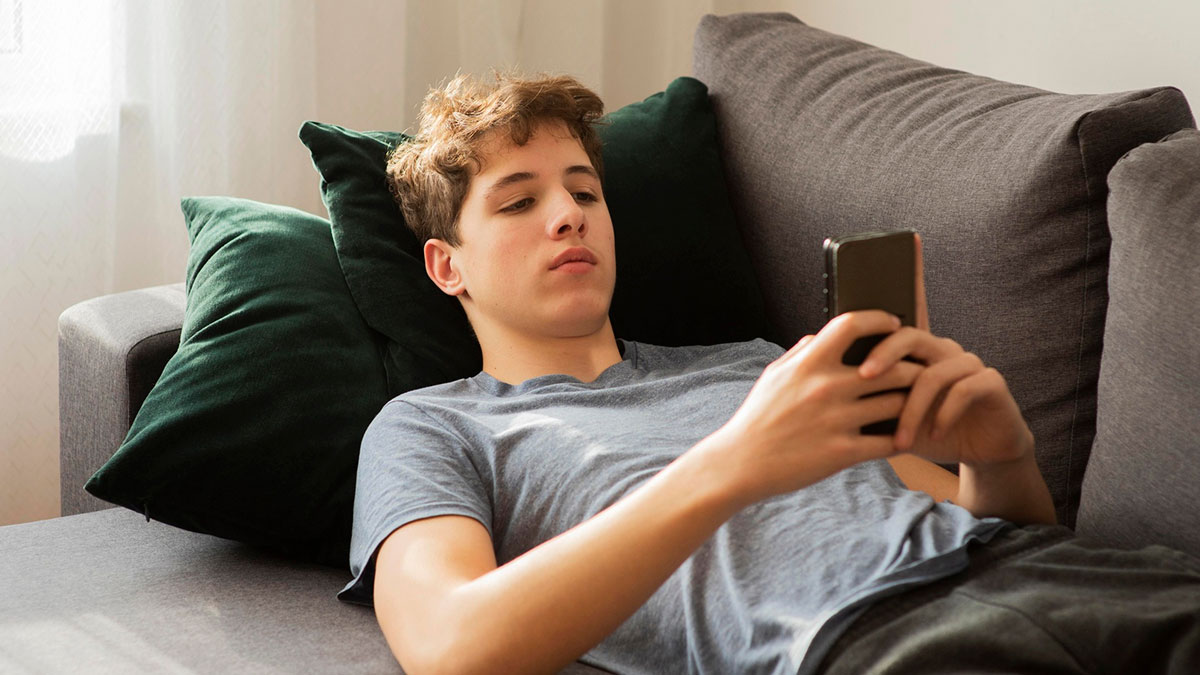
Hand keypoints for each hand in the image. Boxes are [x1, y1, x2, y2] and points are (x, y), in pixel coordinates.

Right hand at [711, 310, 922, 504]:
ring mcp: (836, 421)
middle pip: (892, 367)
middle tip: (922, 371)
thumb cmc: (758, 418)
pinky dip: (900, 439)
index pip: (851, 325)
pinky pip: (888, 442)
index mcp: (808, 364)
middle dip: (913, 368)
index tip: (893, 323)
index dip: (879, 319)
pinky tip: (903, 438)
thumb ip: (799, 352)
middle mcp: (825, 388)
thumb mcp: (773, 376)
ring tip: (918, 404)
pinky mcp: (842, 453)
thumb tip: (820, 335)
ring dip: (912, 404)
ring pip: (897, 403)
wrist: (741, 464)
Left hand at [858, 235, 1033, 467]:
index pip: (911, 306)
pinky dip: (942, 415)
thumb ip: (868, 394)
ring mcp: (970, 363)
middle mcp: (944, 348)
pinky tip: (932, 435)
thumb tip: (822, 381)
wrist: (978, 453)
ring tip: (899, 438)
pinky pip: (963, 390)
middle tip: (863, 379)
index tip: (907, 238)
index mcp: (919, 350)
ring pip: (933, 372)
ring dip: (911, 409)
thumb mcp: (891, 413)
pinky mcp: (992, 383)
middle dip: (883, 356)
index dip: (911, 273)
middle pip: (910, 335)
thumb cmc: (927, 430)